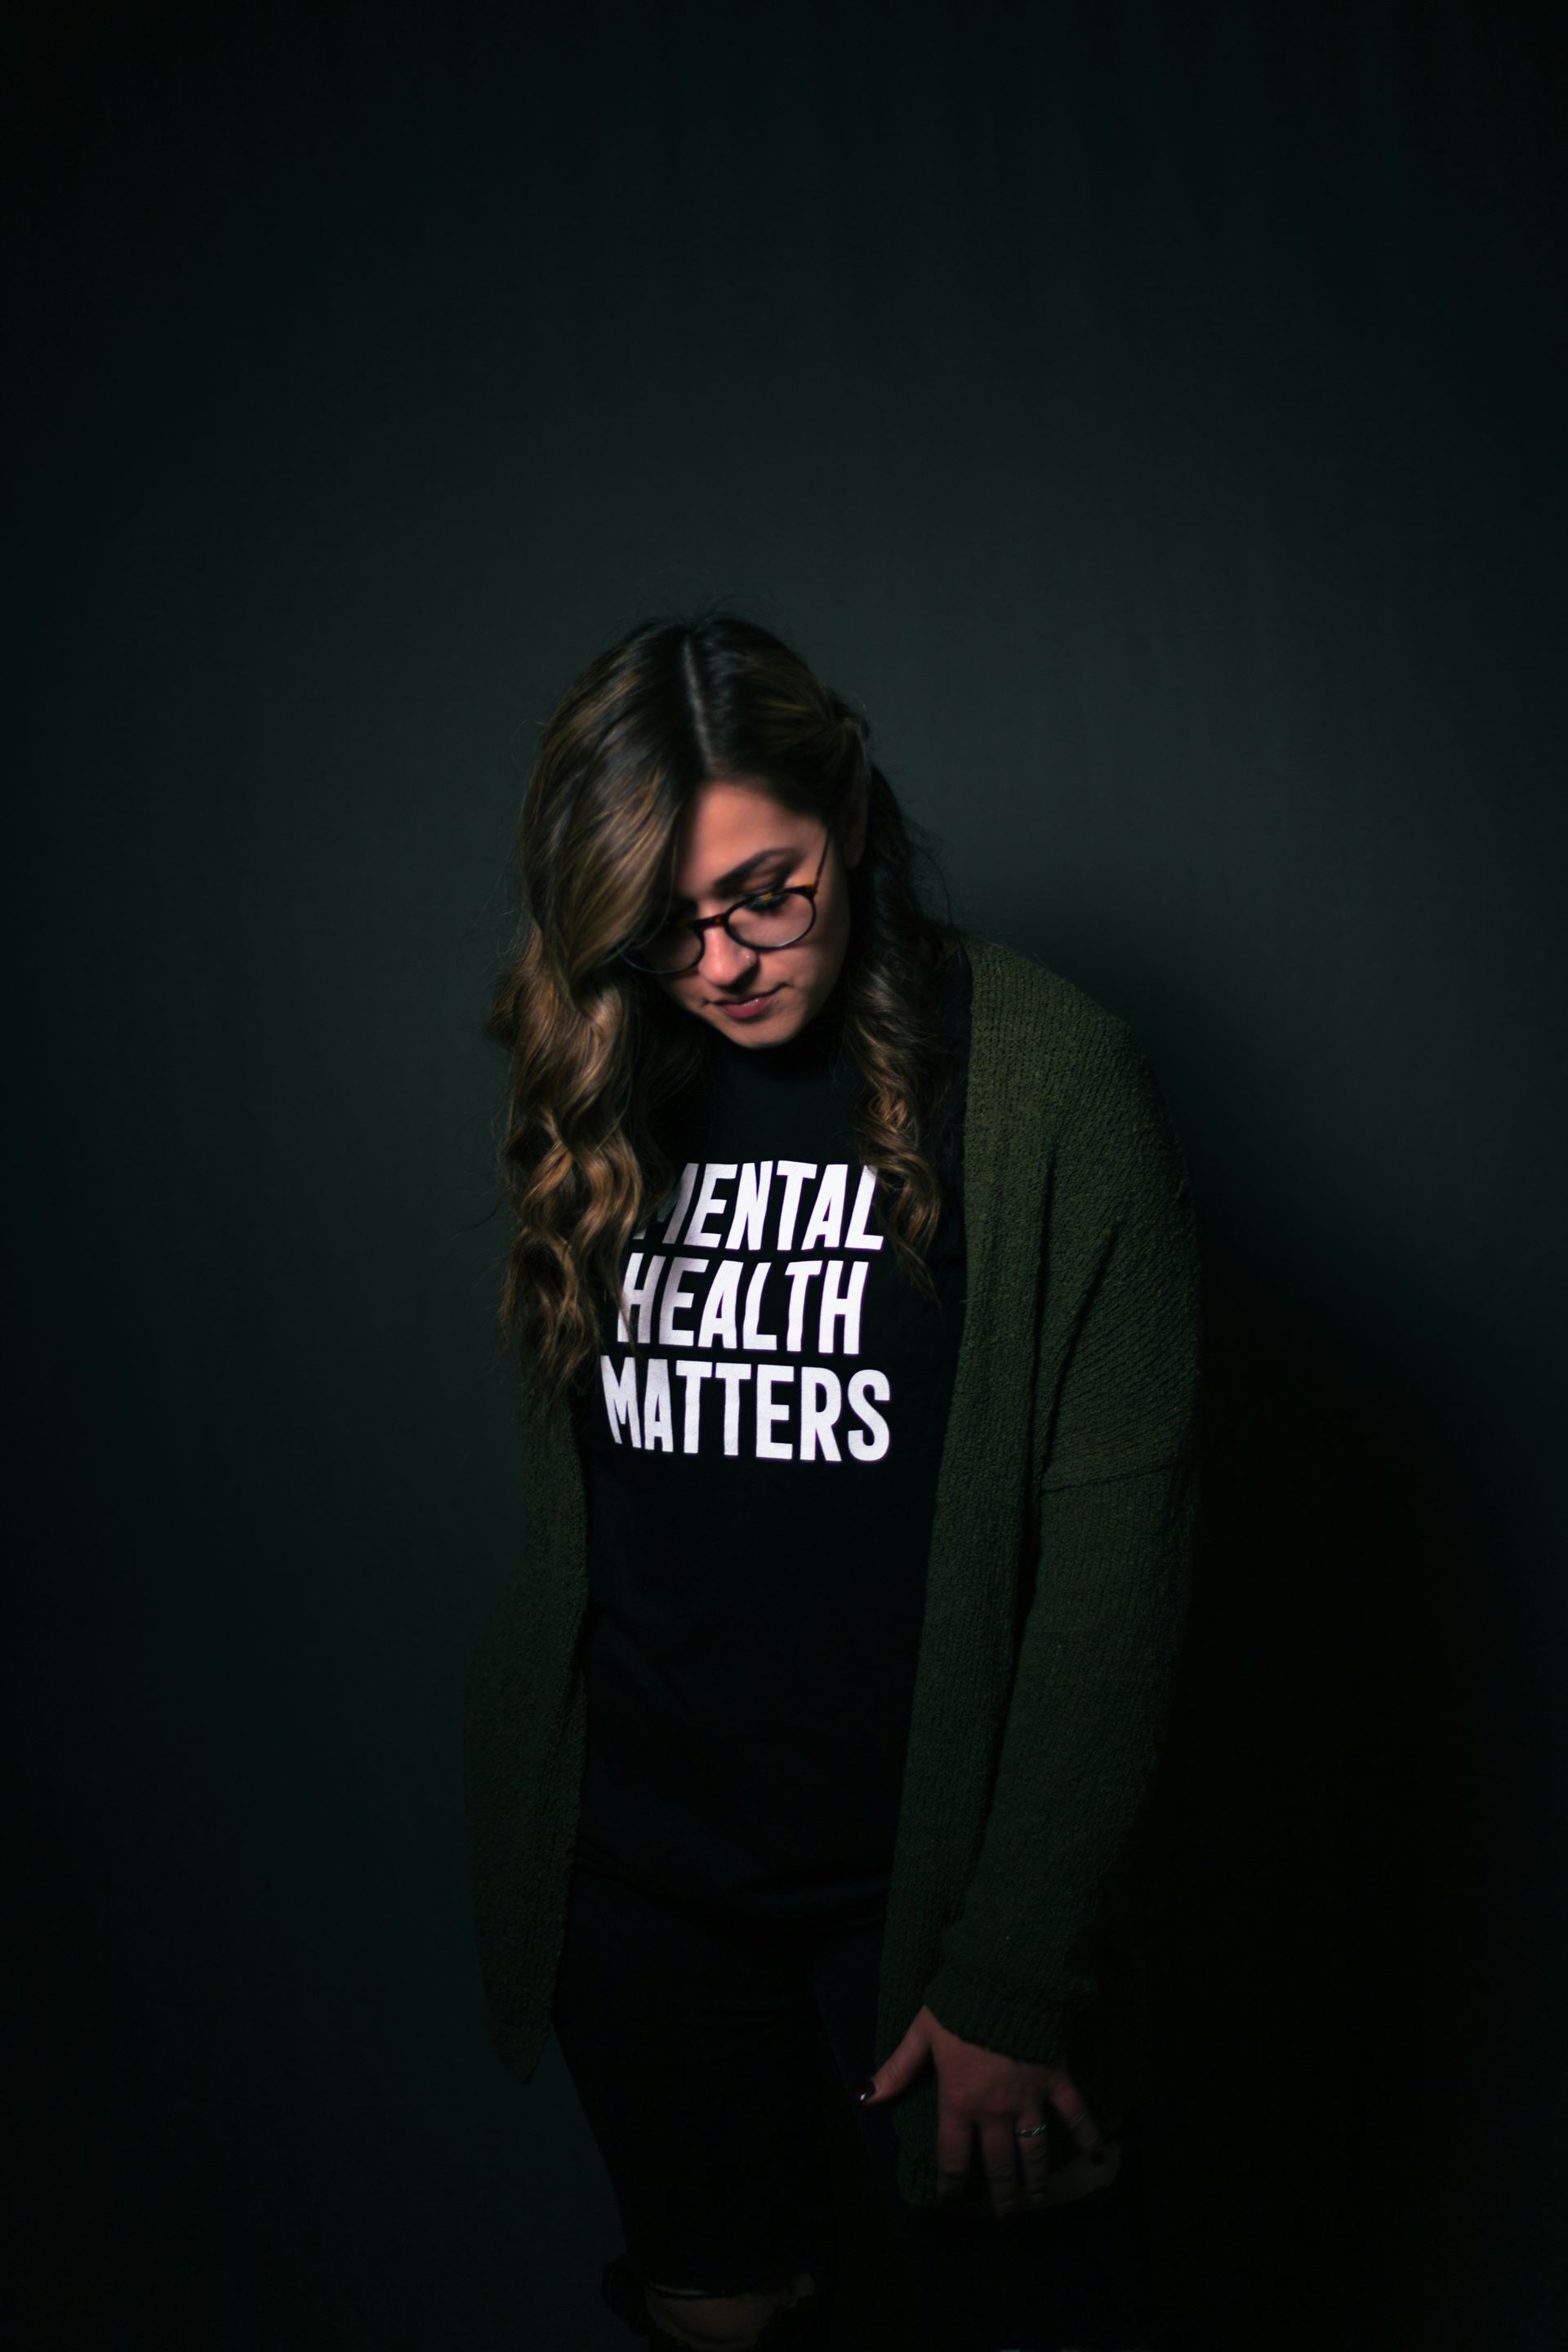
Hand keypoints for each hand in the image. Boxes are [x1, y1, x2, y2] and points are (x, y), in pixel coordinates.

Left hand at [857, 2003, 1118, 2219]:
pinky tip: (1097, 2156)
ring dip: (1036, 2179)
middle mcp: (996, 2111)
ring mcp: (1029, 2098)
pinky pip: (1074, 2112)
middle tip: (1005, 2216)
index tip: (951, 2198)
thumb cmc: (958, 2007)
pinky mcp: (1056, 2080)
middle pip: (998, 2163)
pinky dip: (1088, 2134)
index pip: (953, 2154)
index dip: (950, 2180)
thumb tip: (865, 2097)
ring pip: (1034, 2150)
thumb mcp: (921, 2035)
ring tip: (1038, 2201)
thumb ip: (897, 2069)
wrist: (1004, 1983)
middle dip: (1000, 2194)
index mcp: (960, 2101)